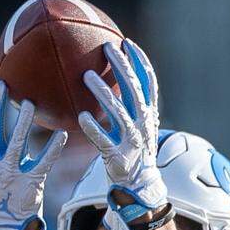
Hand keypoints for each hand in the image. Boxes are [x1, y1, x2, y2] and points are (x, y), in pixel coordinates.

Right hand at [0, 82, 66, 229]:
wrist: (7, 224)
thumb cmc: (1, 192)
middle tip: (7, 86)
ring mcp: (8, 175)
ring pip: (14, 143)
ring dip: (23, 122)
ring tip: (32, 104)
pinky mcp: (28, 185)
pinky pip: (42, 163)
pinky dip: (52, 149)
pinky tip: (61, 135)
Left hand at [78, 38, 166, 229]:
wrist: (139, 186)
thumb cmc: (131, 151)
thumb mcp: (133, 126)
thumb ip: (124, 104)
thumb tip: (104, 77)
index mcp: (148, 116)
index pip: (149, 84)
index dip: (140, 63)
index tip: (127, 43)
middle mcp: (143, 126)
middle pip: (136, 93)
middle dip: (123, 69)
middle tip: (107, 49)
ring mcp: (133, 143)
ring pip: (120, 114)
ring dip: (104, 94)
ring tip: (86, 76)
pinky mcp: (119, 158)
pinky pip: (105, 141)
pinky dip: (94, 129)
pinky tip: (81, 117)